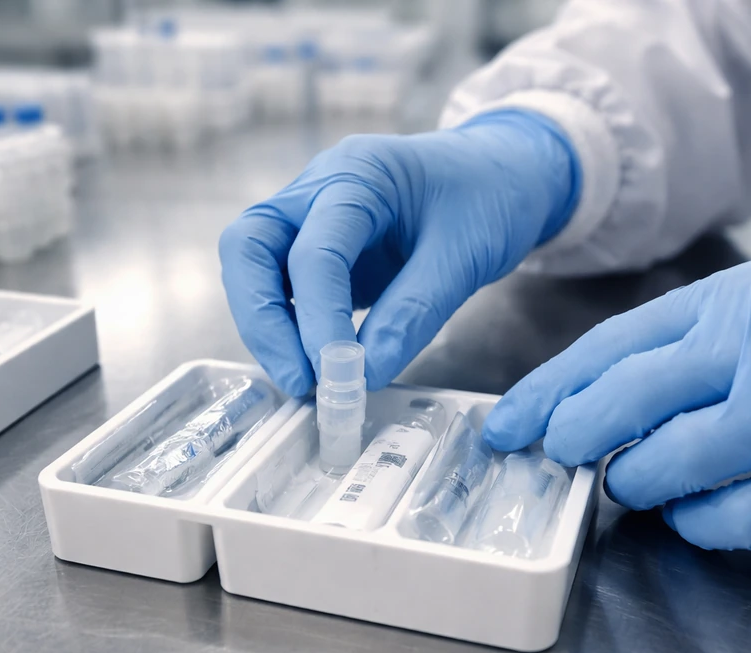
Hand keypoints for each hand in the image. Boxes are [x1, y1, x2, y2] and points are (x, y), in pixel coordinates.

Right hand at [219, 109, 578, 395]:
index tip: (337, 375)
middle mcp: (317, 189)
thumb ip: (416, 311)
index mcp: (357, 174)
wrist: (503, 172)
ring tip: (304, 381)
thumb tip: (367, 372)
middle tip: (296, 379)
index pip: (314, 250)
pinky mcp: (313, 249)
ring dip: (267, 328)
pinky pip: (279, 286)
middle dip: (262, 319)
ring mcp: (308, 217)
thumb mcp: (468, 254)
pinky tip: (310, 364)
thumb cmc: (492, 196)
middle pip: (248, 246)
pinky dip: (287, 327)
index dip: (319, 318)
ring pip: (252, 267)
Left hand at [483, 258, 750, 550]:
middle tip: (563, 454)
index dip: (547, 388)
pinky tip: (691, 516)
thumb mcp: (750, 308)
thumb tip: (584, 403)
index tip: (504, 423)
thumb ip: (680, 345)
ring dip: (638, 481)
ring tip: (635, 480)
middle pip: (627, 397)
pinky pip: (743, 514)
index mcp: (728, 298)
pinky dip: (702, 523)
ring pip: (673, 460)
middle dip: (577, 433)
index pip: (609, 343)